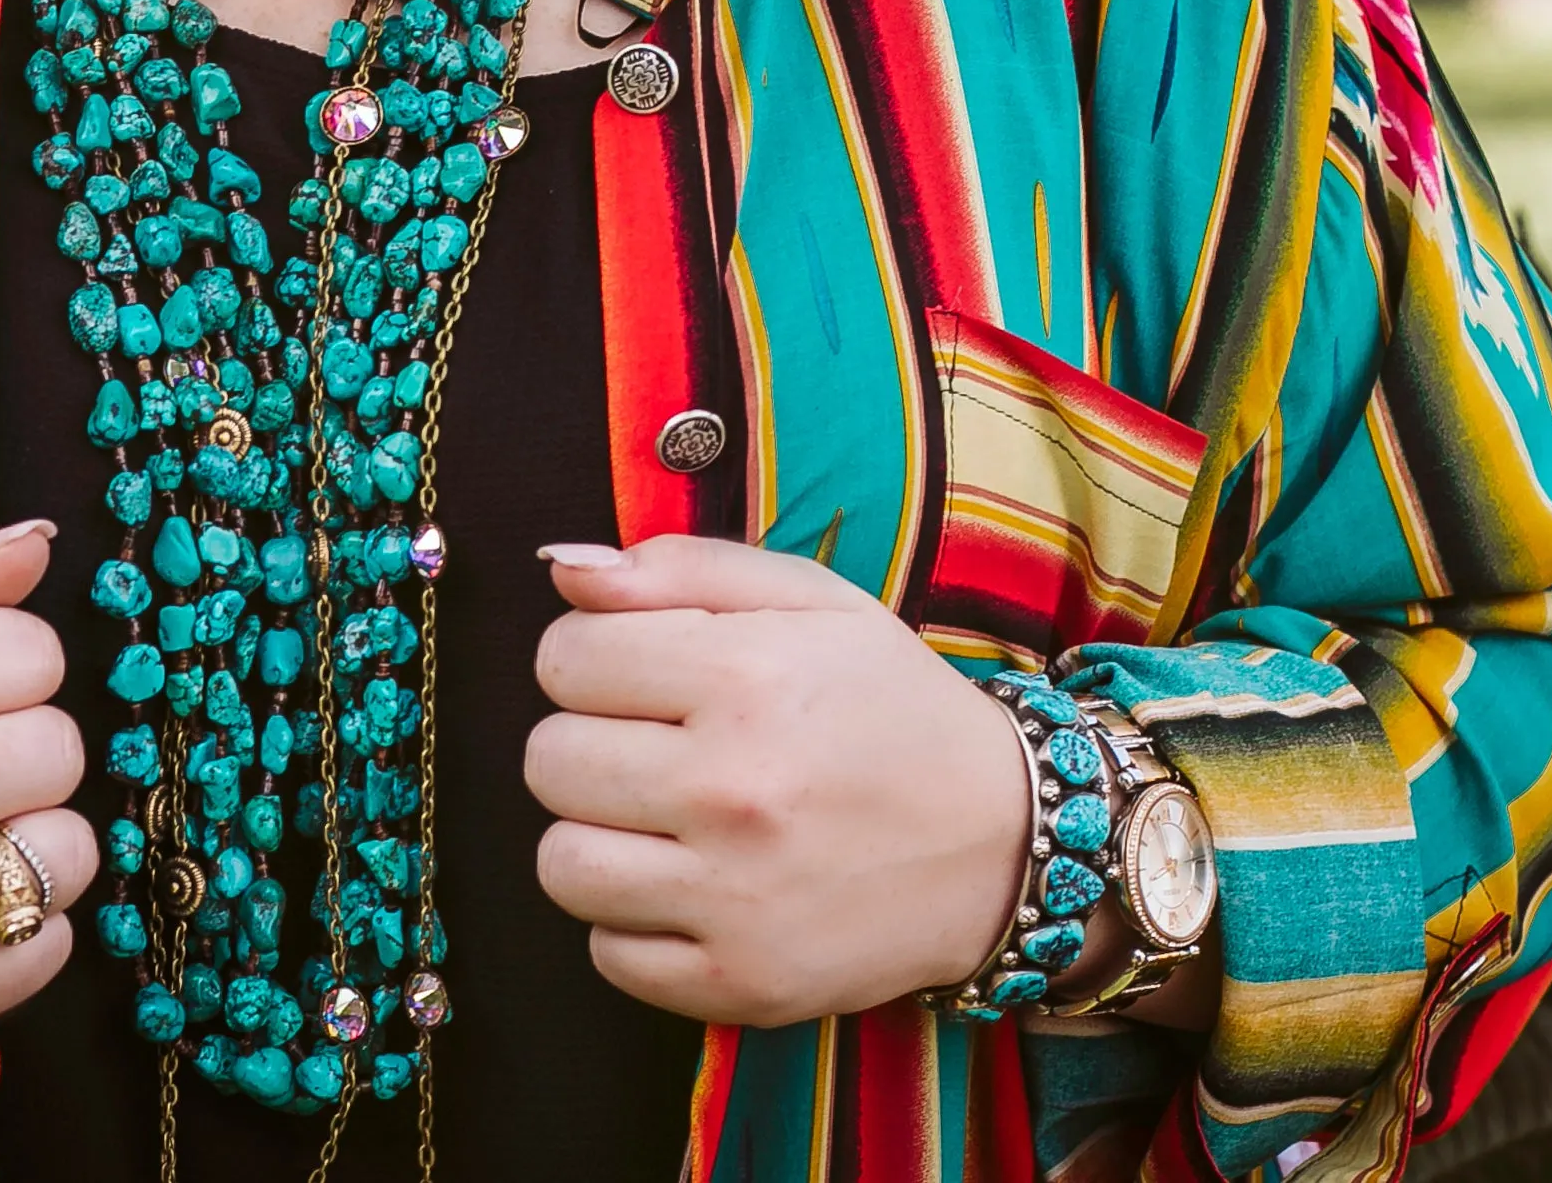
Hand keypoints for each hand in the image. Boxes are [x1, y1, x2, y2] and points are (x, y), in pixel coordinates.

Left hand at [525, 534, 1031, 1027]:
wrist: (1003, 843)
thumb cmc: (891, 706)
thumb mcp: (811, 601)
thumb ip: (678, 568)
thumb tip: (563, 569)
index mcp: (746, 678)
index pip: (564, 658)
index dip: (592, 658)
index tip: (644, 675)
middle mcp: (734, 791)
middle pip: (548, 761)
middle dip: (589, 743)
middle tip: (658, 747)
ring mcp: (736, 899)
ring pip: (561, 865)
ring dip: (597, 837)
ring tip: (662, 820)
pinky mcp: (743, 983)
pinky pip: (608, 954)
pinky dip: (634, 924)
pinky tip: (691, 887)